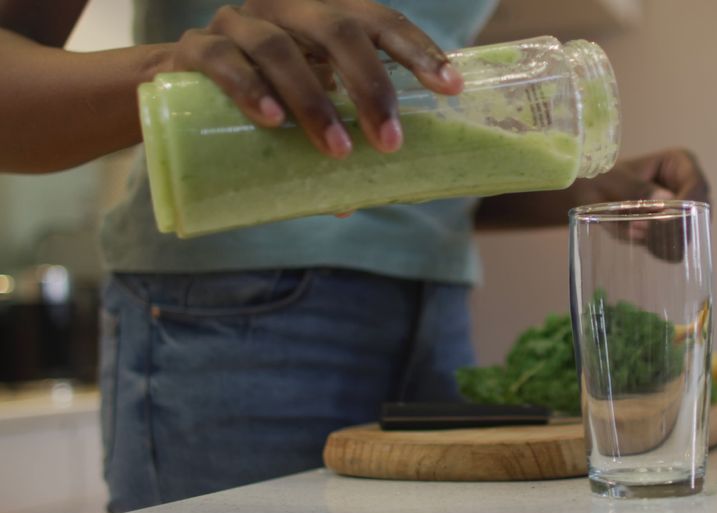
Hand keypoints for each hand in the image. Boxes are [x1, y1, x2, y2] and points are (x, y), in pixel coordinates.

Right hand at [170, 0, 464, 158]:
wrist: (171, 95)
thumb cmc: (262, 105)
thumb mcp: (309, 114)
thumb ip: (338, 141)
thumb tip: (368, 196)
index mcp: (324, 18)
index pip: (381, 21)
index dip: (418, 50)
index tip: (450, 87)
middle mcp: (285, 9)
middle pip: (338, 29)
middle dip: (371, 85)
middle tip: (391, 141)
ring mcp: (237, 23)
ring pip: (281, 48)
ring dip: (315, 101)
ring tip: (339, 150)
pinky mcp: (195, 49)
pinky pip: (224, 61)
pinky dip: (251, 90)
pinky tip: (273, 121)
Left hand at [585, 148, 709, 261]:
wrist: (590, 192)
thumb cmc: (603, 176)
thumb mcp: (614, 179)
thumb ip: (637, 189)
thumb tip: (664, 200)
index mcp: (679, 163)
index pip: (697, 186)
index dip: (687, 205)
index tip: (662, 218)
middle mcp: (688, 188)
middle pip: (698, 215)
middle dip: (669, 226)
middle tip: (637, 227)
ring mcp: (683, 212)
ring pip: (687, 235)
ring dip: (659, 239)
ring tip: (630, 229)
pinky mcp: (673, 233)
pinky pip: (676, 249)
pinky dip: (657, 249)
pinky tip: (637, 239)